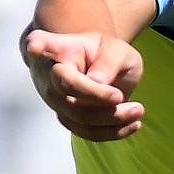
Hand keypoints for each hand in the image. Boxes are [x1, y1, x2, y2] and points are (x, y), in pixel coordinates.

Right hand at [23, 29, 145, 140]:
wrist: (105, 71)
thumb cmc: (108, 55)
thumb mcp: (117, 50)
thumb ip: (109, 61)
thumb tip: (97, 81)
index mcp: (59, 47)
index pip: (42, 42)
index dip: (36, 45)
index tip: (34, 47)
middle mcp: (49, 73)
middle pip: (63, 87)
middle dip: (96, 96)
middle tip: (122, 96)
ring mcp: (55, 98)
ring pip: (75, 115)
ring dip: (110, 118)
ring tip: (138, 110)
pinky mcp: (67, 118)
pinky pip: (86, 131)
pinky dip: (112, 132)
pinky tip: (134, 124)